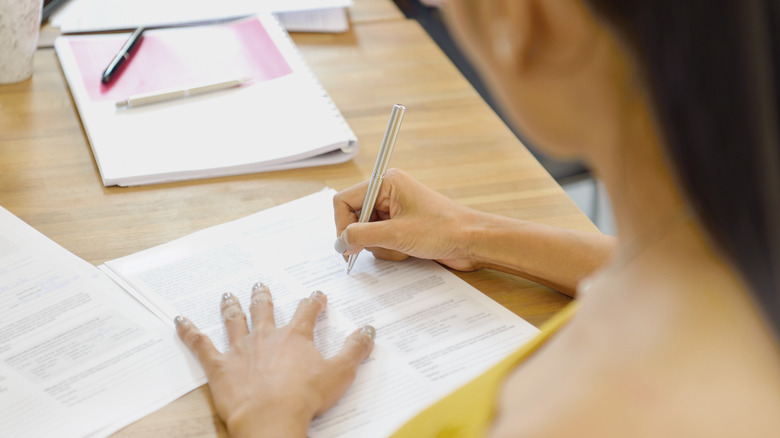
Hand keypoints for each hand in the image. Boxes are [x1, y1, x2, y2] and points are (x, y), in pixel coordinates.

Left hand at [175, 284, 374, 437]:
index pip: (306, 312)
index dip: (313, 302)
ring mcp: (240, 350)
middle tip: (260, 285)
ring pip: (234, 320)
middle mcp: (265, 337)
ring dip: (231, 306)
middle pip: (264, 310)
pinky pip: (201, 345)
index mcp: (294, 337)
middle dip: (263, 296)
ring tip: (228, 294)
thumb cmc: (305, 398)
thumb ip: (355, 350)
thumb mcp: (340, 373)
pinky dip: (188, 332)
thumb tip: (368, 331)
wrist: (271, 418)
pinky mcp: (219, 367)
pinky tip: (179, 320)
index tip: (316, 295)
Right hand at [333, 168, 483, 270]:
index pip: (345, 200)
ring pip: (368, 233)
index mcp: (386, 182)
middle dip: (366, 239)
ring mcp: (395, 211)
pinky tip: (408, 252)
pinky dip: (390, 250)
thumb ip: (362, 236)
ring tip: (403, 248)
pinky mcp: (402, 226)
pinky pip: (382, 241)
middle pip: (355, 218)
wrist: (473, 242)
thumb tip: (340, 242)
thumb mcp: (396, 235)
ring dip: (381, 247)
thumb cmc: (444, 229)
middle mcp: (389, 193)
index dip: (342, 224)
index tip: (347, 246)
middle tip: (382, 247)